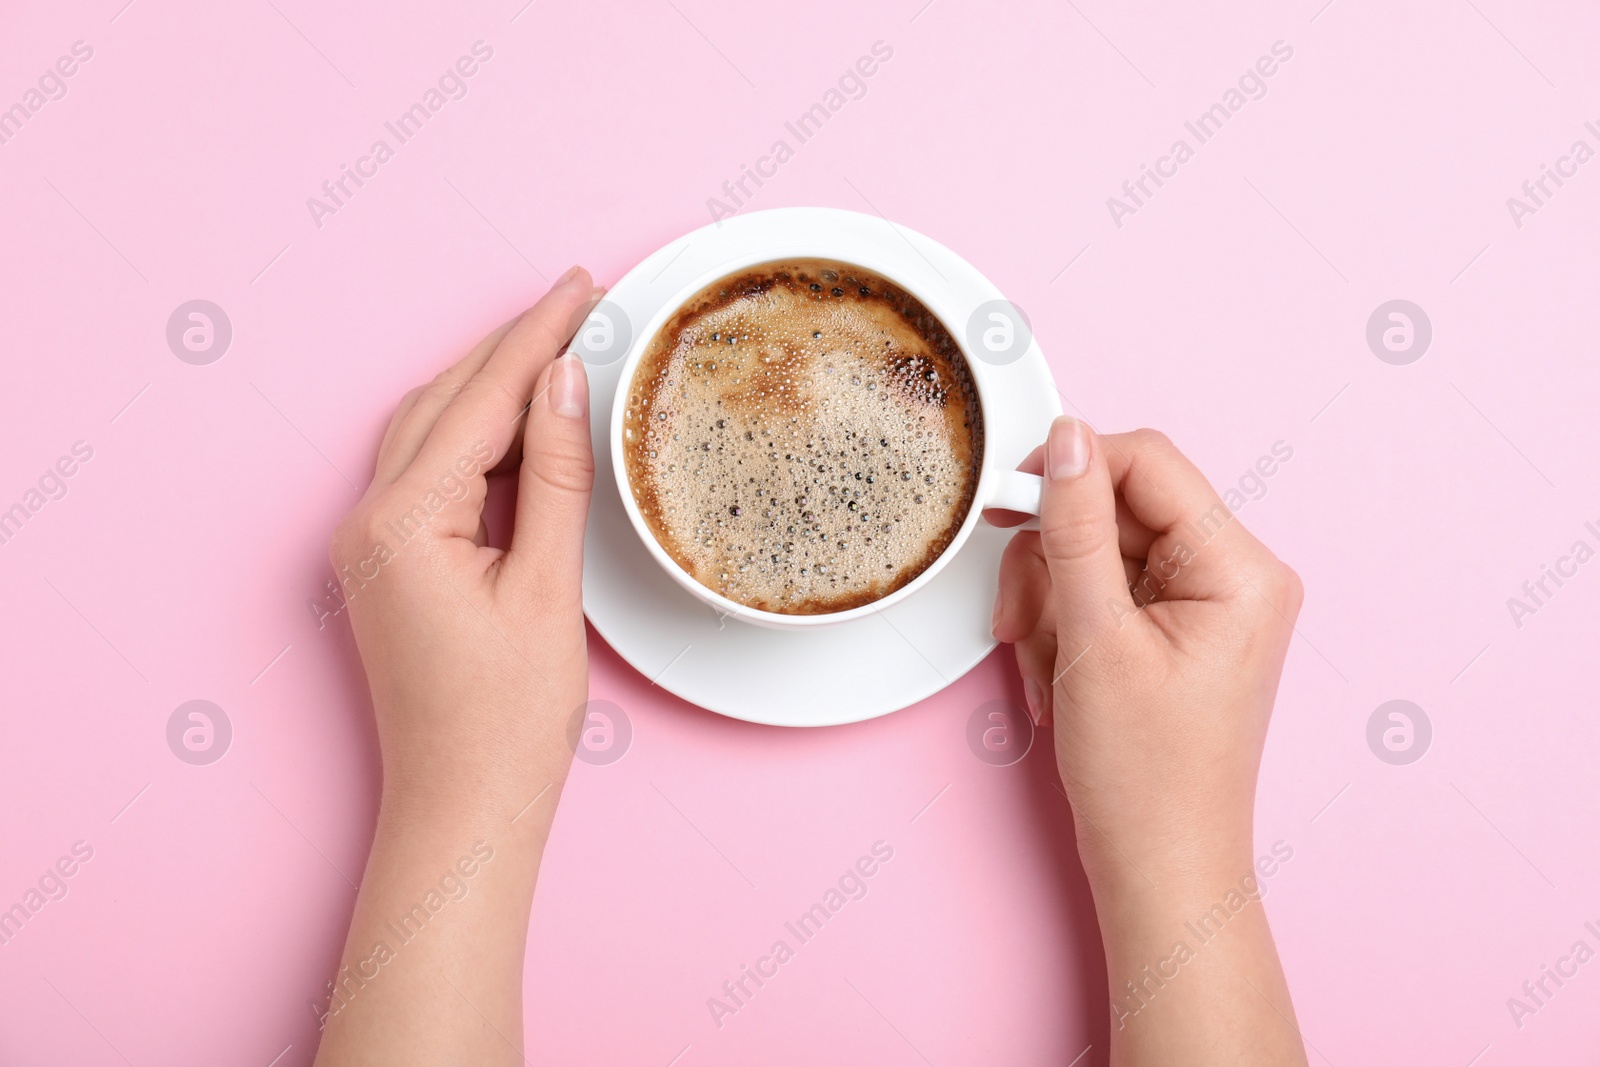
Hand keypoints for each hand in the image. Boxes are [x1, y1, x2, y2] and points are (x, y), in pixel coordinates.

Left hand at [330, 265, 602, 812]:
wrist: (462, 810)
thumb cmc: (505, 723)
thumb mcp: (549, 590)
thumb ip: (554, 477)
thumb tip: (564, 382)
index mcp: (402, 522)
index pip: (480, 399)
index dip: (536, 337)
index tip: (581, 287)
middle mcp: (367, 521)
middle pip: (442, 399)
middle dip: (511, 347)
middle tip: (578, 304)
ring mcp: (369, 542)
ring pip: (430, 428)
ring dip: (491, 385)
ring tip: (559, 349)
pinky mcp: (387, 563)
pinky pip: (429, 471)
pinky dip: (478, 435)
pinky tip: (525, 422)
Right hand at [991, 418, 1307, 1064]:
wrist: (1160, 869)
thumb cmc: (1147, 778)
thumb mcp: (1094, 638)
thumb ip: (1076, 528)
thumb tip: (1065, 440)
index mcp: (1242, 569)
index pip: (1148, 464)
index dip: (1069, 472)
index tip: (1009, 502)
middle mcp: (1237, 576)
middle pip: (1118, 508)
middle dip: (1054, 560)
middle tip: (1021, 616)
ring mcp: (1208, 604)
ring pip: (1100, 550)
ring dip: (1051, 599)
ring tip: (1043, 662)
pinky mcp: (1177, 629)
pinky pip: (1106, 590)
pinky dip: (1066, 624)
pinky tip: (1056, 674)